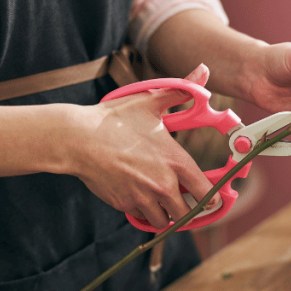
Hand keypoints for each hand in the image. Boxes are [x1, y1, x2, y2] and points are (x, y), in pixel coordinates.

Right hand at [68, 65, 217, 229]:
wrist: (78, 139)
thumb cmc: (114, 119)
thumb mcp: (150, 101)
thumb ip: (182, 89)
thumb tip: (204, 70)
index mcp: (176, 161)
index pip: (206, 193)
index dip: (212, 200)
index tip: (211, 200)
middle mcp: (163, 183)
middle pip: (187, 213)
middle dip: (187, 209)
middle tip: (183, 202)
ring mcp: (143, 197)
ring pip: (164, 220)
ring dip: (165, 214)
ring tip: (161, 202)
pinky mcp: (124, 204)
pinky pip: (141, 216)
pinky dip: (143, 211)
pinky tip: (139, 197)